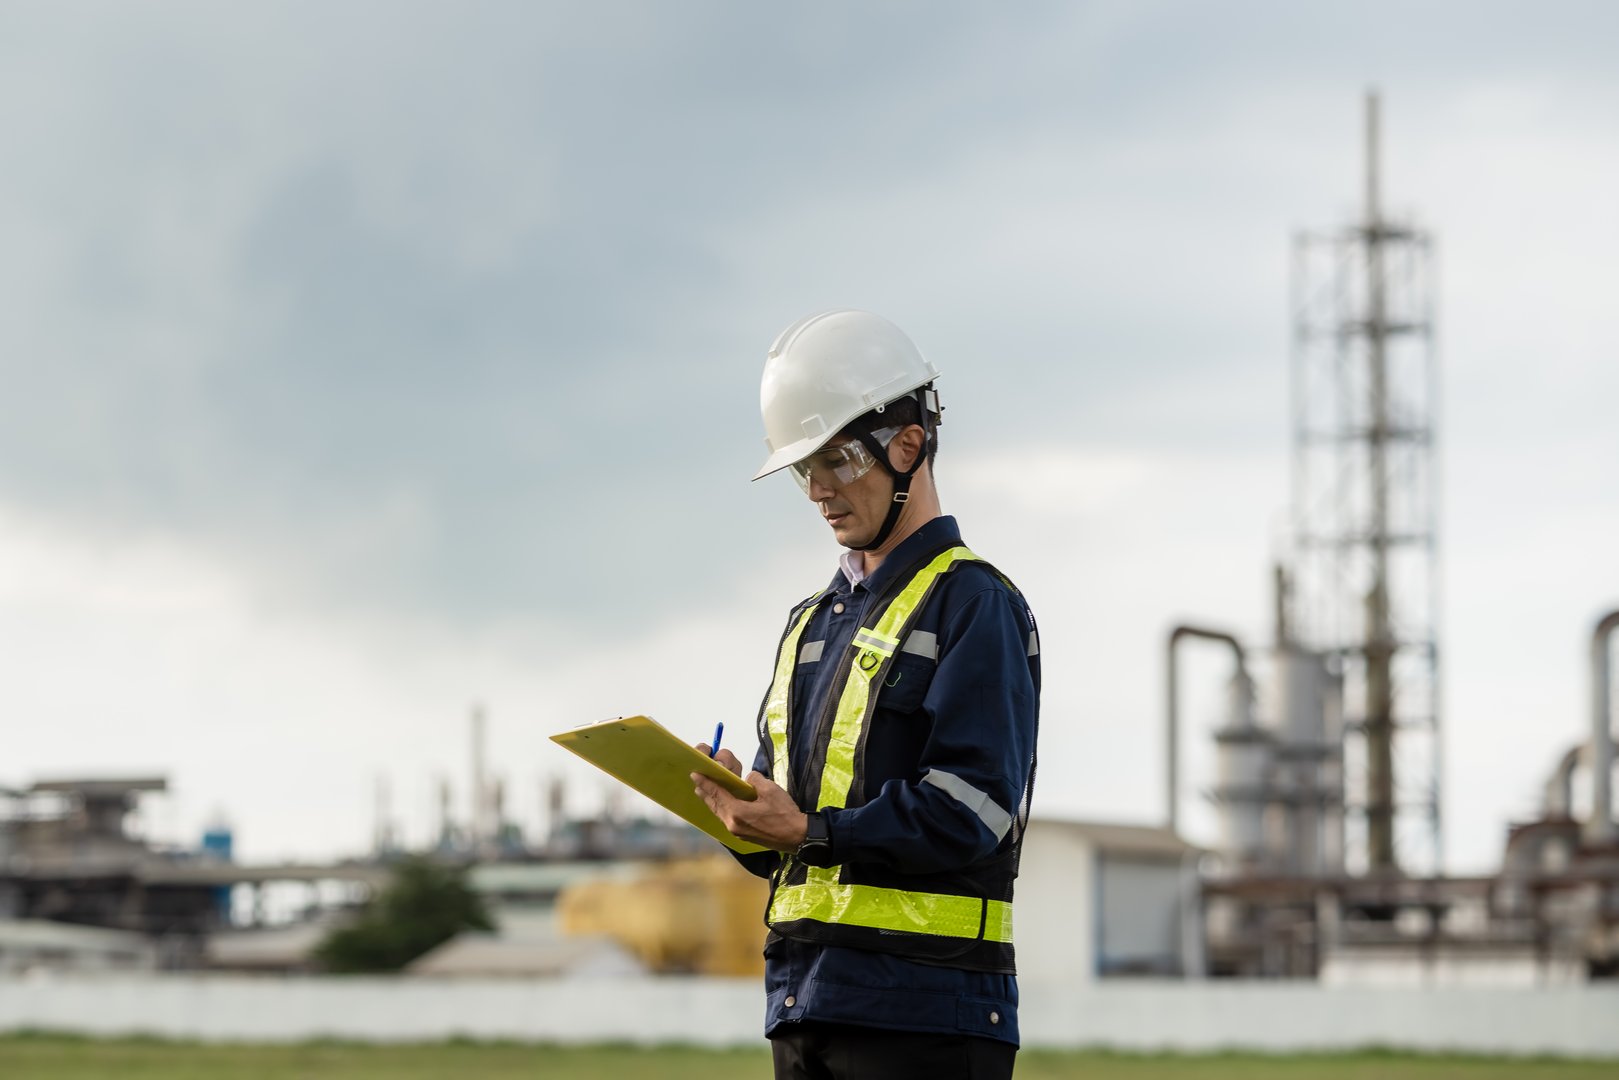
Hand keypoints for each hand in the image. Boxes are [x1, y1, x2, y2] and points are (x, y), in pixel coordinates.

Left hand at [692, 748, 807, 851]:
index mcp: (737, 812)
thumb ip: (754, 781)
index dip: (705, 783)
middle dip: (705, 792)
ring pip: (719, 813)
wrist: (797, 837)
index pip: (717, 793)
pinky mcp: (743, 836)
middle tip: (697, 781)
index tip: (695, 774)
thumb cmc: (785, 814)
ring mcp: (737, 832)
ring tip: (705, 791)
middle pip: (714, 805)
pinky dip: (721, 808)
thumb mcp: (770, 790)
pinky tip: (722, 803)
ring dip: (712, 801)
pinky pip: (726, 819)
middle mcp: (733, 824)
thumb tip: (747, 780)